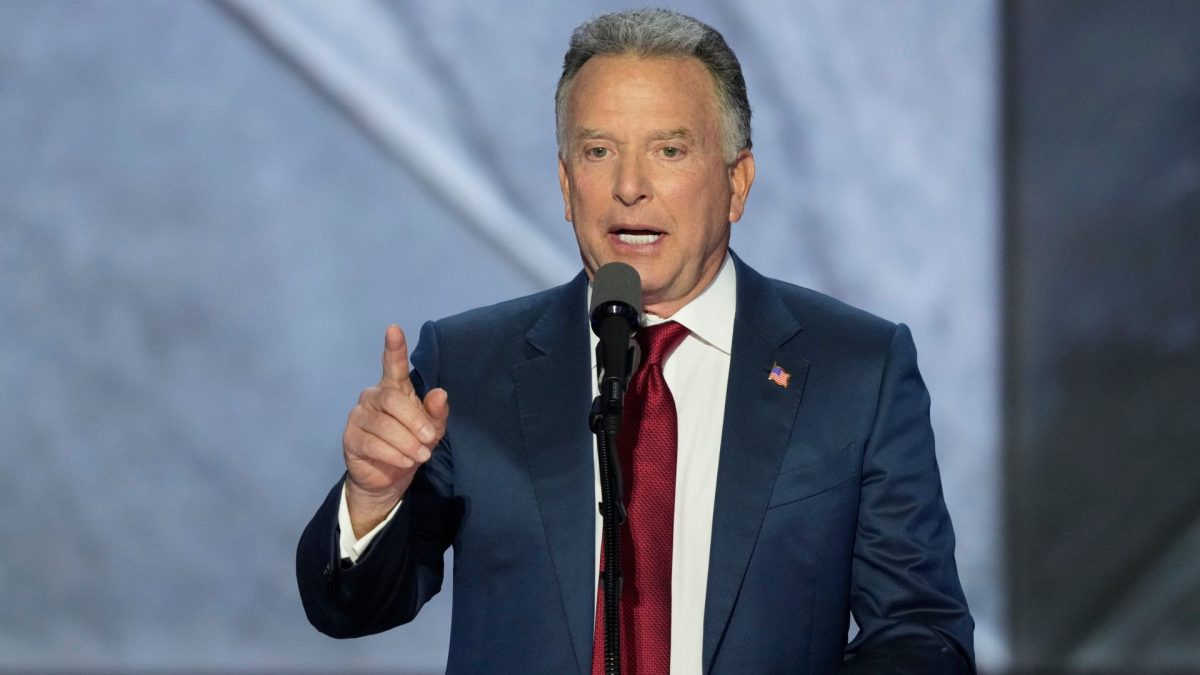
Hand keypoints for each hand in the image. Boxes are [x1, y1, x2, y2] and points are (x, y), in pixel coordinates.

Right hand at [342, 324, 448, 536]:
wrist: (388, 479)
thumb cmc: (411, 446)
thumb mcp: (431, 431)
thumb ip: (436, 413)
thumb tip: (440, 393)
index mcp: (394, 389)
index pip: (393, 365)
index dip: (394, 348)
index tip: (394, 329)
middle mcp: (373, 397)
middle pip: (392, 399)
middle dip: (414, 420)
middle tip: (430, 439)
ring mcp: (359, 416)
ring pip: (383, 424)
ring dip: (406, 442)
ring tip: (421, 456)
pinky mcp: (351, 437)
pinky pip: (372, 442)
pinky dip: (393, 453)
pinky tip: (404, 461)